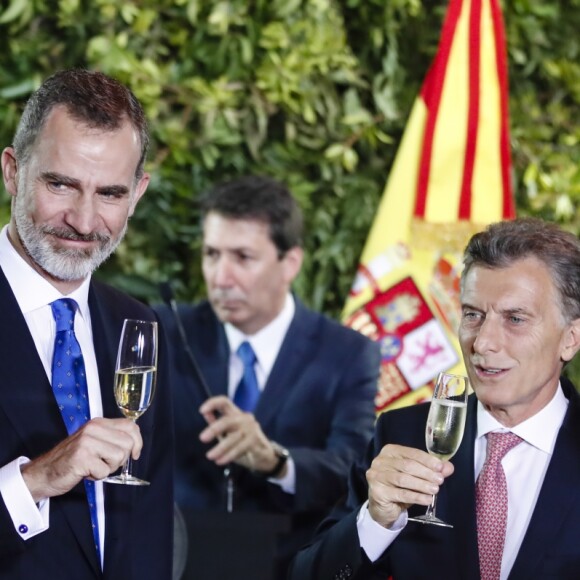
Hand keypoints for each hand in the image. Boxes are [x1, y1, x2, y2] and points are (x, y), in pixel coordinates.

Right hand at [21, 418, 141, 502]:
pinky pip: (104, 471)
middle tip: (104, 463)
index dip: (138, 442)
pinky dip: (98, 476)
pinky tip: (85, 472)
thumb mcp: (93, 442)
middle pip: (127, 443)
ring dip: (109, 468)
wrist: (44, 473)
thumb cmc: (72, 459)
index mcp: (98, 423)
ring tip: (94, 467)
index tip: (135, 454)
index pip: (130, 426)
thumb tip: (135, 445)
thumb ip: (112, 438)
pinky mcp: (82, 457)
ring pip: (119, 457)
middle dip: (121, 459)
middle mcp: (93, 428)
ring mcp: (87, 442)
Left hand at [199, 396, 280, 473]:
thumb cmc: (242, 441)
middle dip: (214, 429)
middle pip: (227, 420)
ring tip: (210, 456)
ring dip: (220, 447)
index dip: (213, 403)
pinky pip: (240, 448)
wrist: (264, 455)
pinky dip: (229, 455)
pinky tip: (221, 460)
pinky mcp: (255, 441)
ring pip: (233, 437)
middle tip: (202, 438)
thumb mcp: (228, 432)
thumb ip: (217, 423)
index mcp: (236, 413)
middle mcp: (244, 418)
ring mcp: (251, 429)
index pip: (225, 402)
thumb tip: (205, 413)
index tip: (201, 410)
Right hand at [366, 444, 453, 527]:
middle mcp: (380, 461)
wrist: (382, 508)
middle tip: (440, 480)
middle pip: (407, 465)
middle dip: (426, 472)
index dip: (426, 459)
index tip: (440, 467)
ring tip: (435, 490)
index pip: (410, 453)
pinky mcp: (378, 492)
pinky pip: (400, 494)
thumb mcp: (415, 477)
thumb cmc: (399, 487)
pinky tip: (427, 499)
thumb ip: (430, 470)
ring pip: (403, 479)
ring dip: (422, 484)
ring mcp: (377, 476)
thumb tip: (448, 467)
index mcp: (390, 451)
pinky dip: (416, 496)